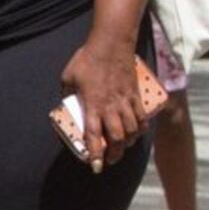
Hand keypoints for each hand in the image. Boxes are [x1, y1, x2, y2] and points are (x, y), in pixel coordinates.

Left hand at [60, 34, 148, 162]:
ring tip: (123, 148)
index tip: (95, 166)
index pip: (94, 135)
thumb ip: (68, 93)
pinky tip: (137, 132)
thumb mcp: (68, 77)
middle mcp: (111, 106)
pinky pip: (142, 116)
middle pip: (117, 138)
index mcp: (92, 104)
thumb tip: (66, 103)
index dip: (95, 154)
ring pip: (132, 130)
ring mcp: (126, 101)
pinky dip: (141, 128)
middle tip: (109, 160)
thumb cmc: (87, 59)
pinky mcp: (135, 94)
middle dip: (115, 154)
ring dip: (128, 143)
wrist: (111, 43)